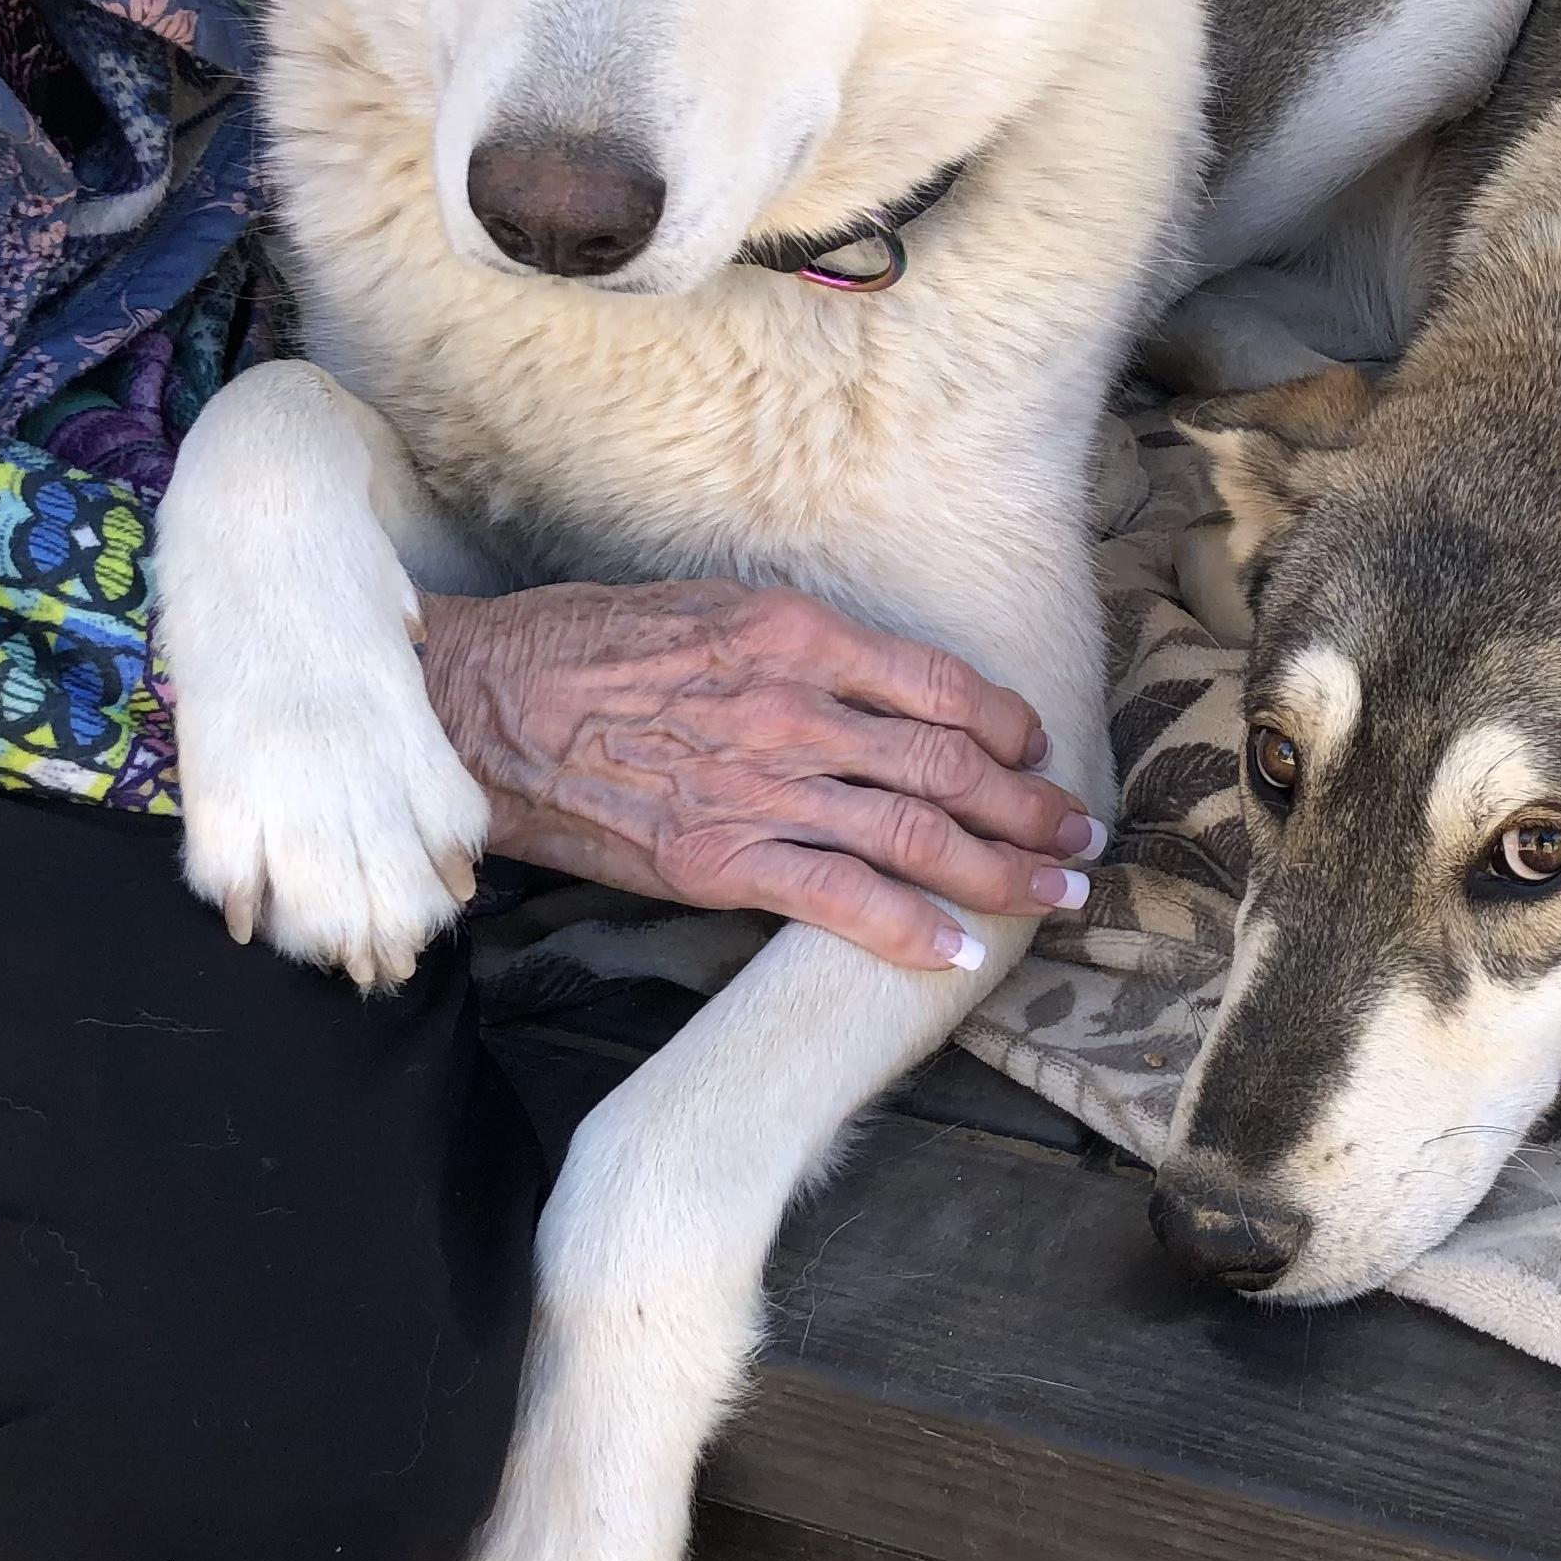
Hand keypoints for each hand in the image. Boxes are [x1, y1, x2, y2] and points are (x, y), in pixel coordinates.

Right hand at [416, 581, 1100, 972]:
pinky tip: (957, 953)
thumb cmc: (584, 647)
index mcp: (795, 634)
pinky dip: (909, 930)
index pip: (939, 683)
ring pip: (916, 833)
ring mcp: (759, 787)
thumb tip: (872, 684)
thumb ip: (797, 647)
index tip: (1035, 748)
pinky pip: (838, 900)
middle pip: (950, 764)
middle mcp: (794, 707)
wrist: (479, 706)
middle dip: (1030, 806)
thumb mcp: (709, 607)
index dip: (1005, 724)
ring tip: (1057, 895)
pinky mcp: (717, 858)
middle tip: (1080, 836)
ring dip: (1002, 870)